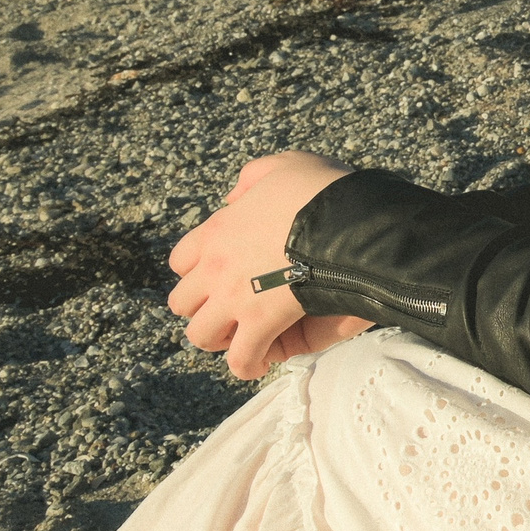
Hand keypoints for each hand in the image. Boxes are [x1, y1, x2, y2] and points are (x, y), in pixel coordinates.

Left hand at [168, 151, 359, 380]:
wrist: (348, 220)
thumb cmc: (320, 191)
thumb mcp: (284, 166)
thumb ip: (252, 178)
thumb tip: (232, 198)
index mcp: (217, 231)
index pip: (180, 261)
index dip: (197, 271)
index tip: (219, 275)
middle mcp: (216, 268)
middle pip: (181, 303)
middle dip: (202, 308)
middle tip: (228, 309)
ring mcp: (235, 298)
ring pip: (200, 335)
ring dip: (219, 338)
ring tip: (240, 337)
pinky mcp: (261, 323)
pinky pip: (241, 359)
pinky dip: (247, 364)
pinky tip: (259, 361)